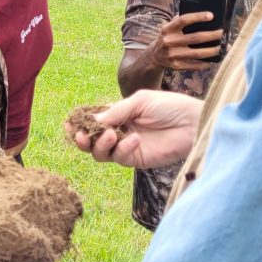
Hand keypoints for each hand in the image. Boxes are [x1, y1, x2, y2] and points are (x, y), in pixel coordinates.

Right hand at [72, 90, 202, 168]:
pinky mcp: (137, 160)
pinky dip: (123, 149)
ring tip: (109, 135)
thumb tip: (93, 120)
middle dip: (82, 140)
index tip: (69, 123)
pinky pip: (120, 158)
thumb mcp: (139, 101)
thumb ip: (116, 112)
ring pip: (101, 153)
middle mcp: (118, 131)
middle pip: (90, 142)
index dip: (79, 124)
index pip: (91, 121)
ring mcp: (126, 147)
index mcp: (117, 114)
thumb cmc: (169, 106)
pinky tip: (134, 139)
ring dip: (100, 145)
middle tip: (80, 135)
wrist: (192, 123)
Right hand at [146, 13, 223, 70]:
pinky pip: (194, 65)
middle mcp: (170, 41)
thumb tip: (199, 17)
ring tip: (223, 48)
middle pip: (195, 38)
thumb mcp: (168, 28)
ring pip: (198, 53)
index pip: (183, 20)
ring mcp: (173, 55)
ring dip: (212, 51)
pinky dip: (205, 63)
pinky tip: (212, 60)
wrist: (154, 56)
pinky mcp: (177, 65)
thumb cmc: (167, 38)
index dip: (198, 17)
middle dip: (212, 36)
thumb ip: (180, 21)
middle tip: (223, 33)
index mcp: (168, 29)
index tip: (211, 16)